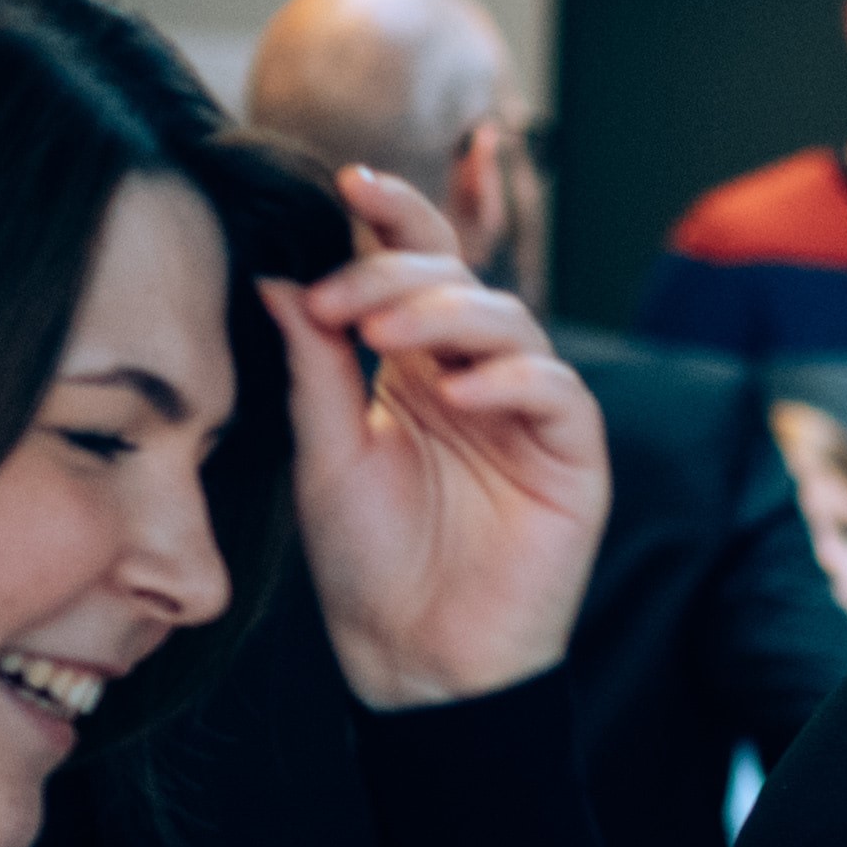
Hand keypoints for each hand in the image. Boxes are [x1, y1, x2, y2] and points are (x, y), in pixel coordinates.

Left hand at [275, 169, 608, 709]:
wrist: (415, 662)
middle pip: (458, 279)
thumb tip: (274, 275)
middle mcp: (473, 375)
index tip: (345, 184)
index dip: (390, 217)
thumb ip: (311, 367)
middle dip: (398, 271)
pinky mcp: (572, 455)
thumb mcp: (325, 454)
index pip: (413, 266)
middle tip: (339, 298)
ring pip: (509, 320)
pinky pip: (555, 390)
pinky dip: (509, 380)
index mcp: (413, 365)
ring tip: (385, 334)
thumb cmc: (370, 565)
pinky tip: (458, 393)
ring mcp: (527, 411)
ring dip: (445, 313)